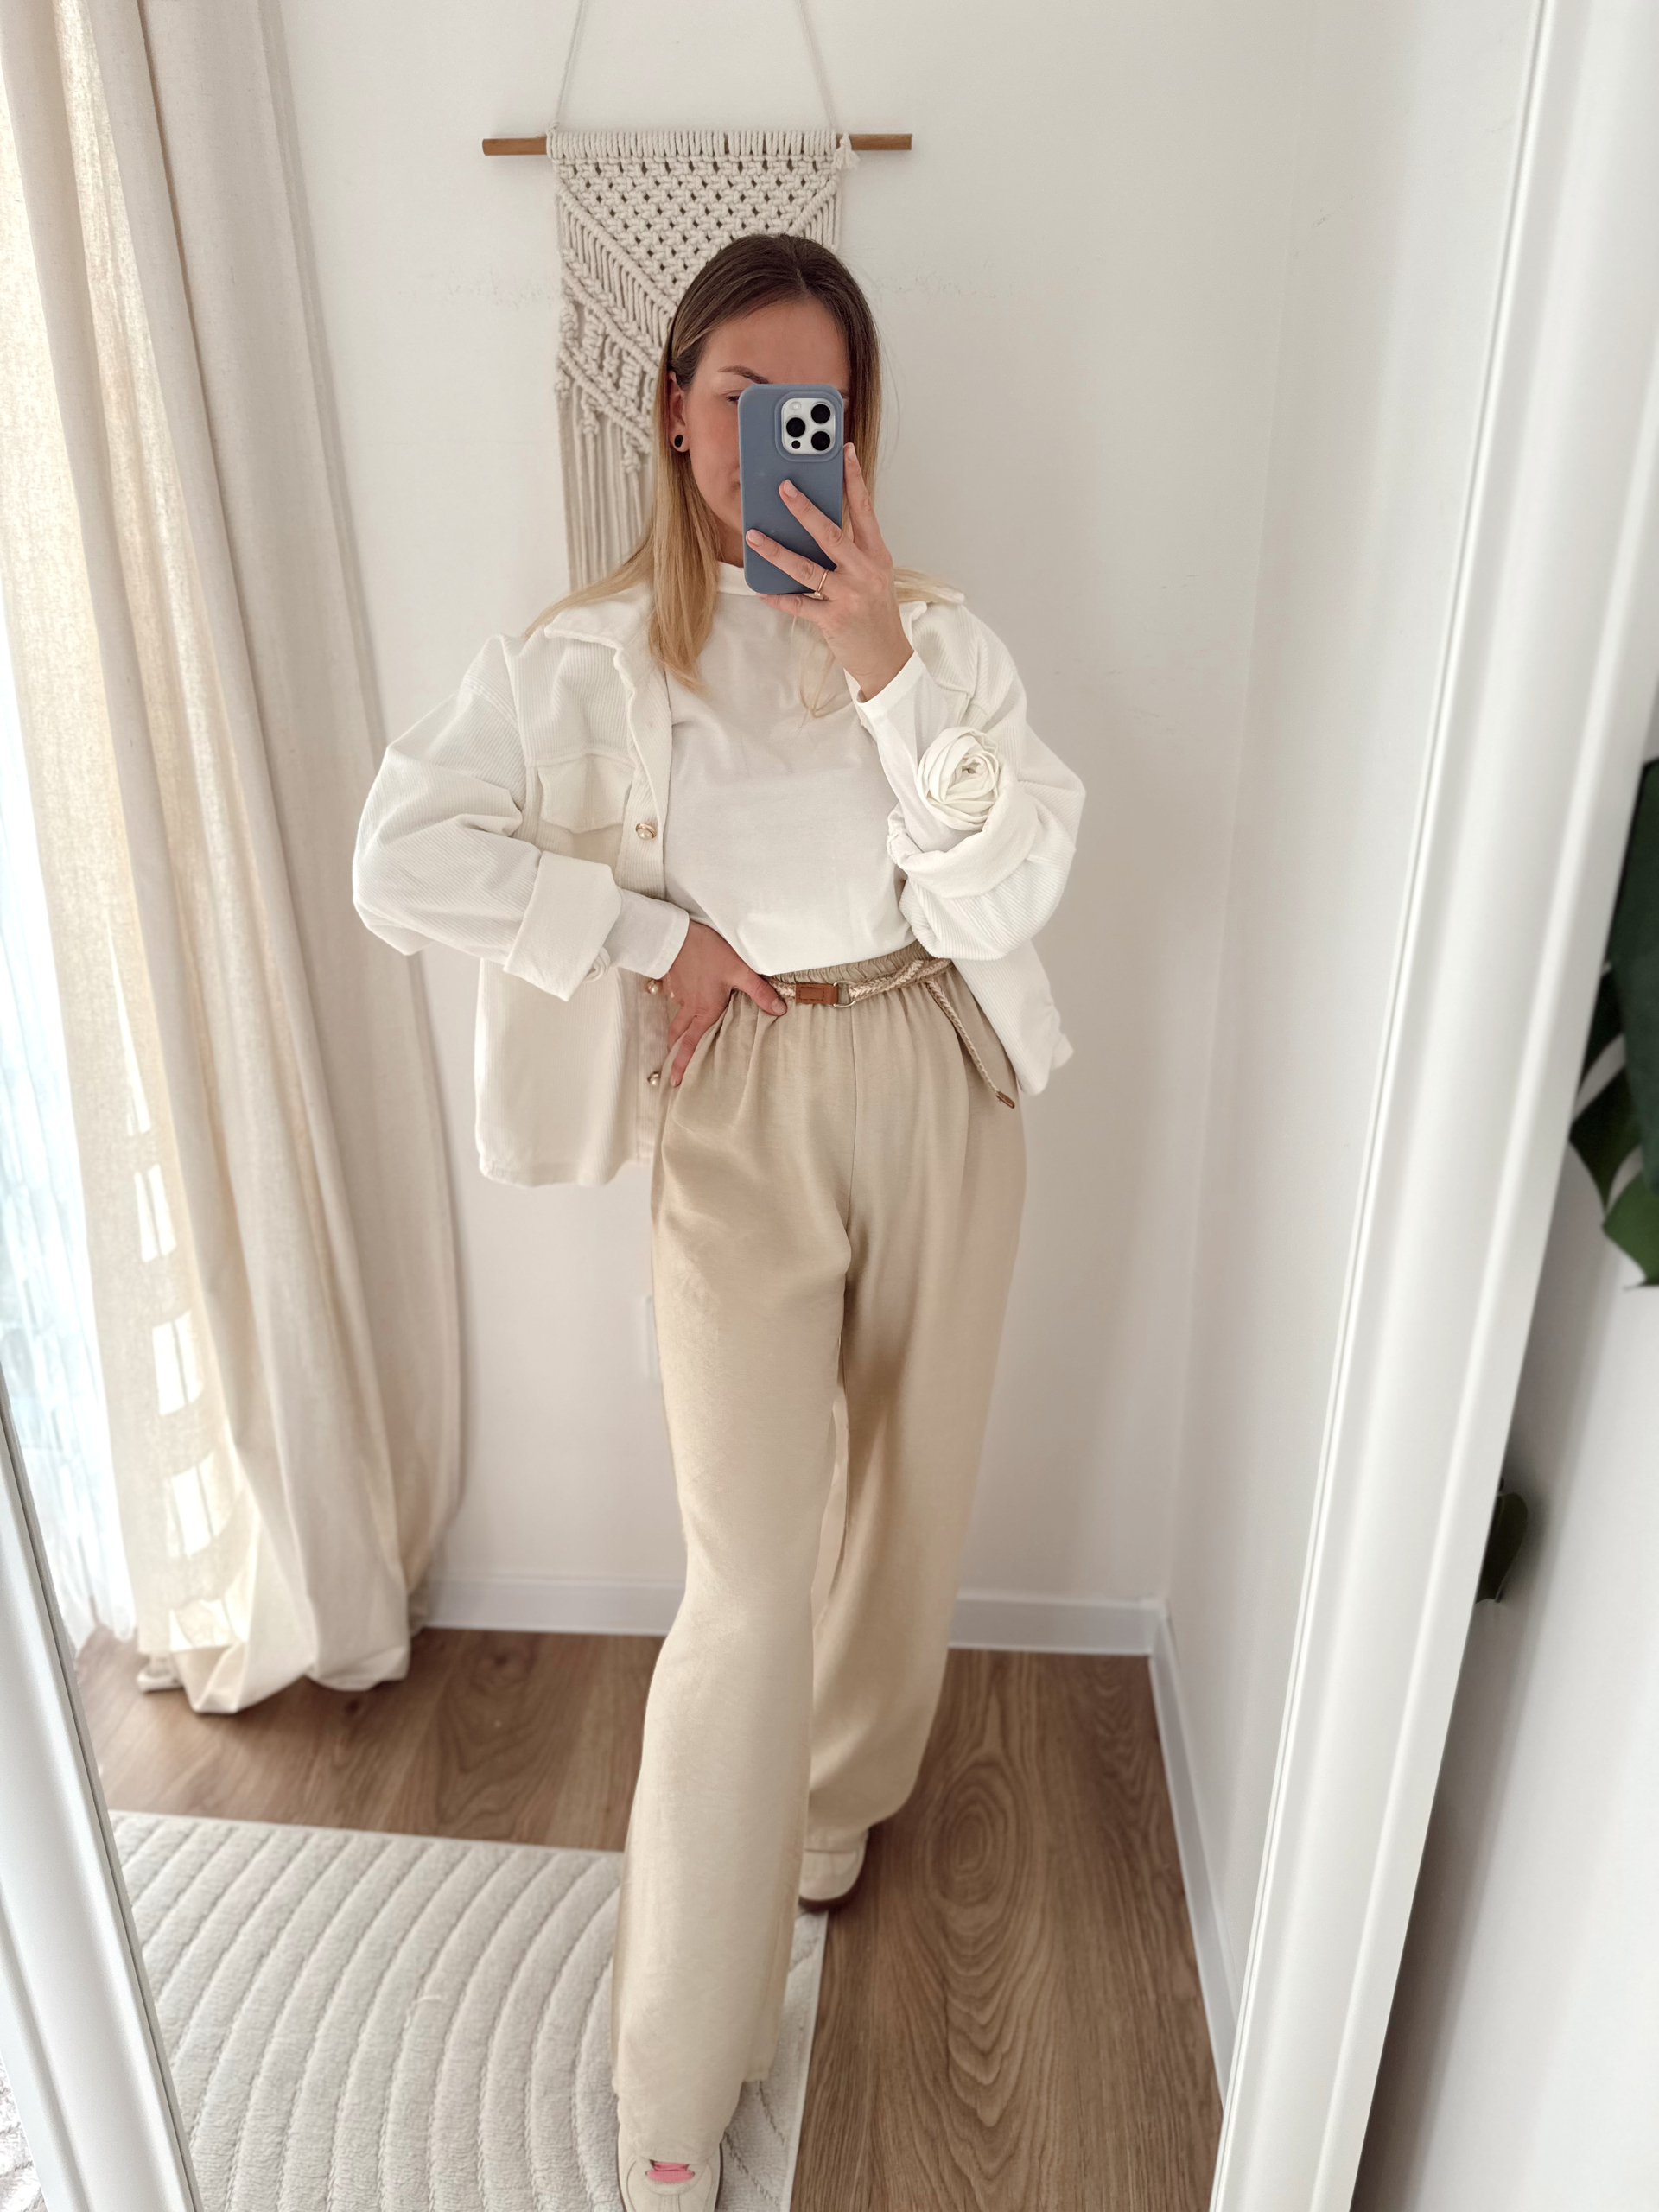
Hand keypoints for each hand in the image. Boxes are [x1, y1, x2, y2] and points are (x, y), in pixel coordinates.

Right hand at [657, 920, 787, 1085]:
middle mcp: (689, 1006)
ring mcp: (679, 994)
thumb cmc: (707, 952)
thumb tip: (780, 1010)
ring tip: (681, 1038)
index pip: (690, 1044)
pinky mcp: (674, 981)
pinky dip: (681, 1006)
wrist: (678, 933)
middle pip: (678, 1035)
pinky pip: (677, 1000)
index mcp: (704, 1010)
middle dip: (675, 1054)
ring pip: (678, 1017)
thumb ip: (759, 992)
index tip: (675, 1081)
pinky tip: (689, 999)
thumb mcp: (739, 971)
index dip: (682, 1065)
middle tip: (673, 1068)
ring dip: (678, 1030)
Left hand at [745, 443, 913, 698]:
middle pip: (831, 534)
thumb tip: (816, 526)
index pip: (866, 510)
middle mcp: (865, 572)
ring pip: (807, 569)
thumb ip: (852, 551)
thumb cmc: (875, 613)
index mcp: (877, 556)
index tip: (844, 452)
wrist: (887, 659)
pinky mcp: (834, 620)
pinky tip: (762, 589)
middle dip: (805, 509)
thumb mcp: (874, 576)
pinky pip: (799, 604)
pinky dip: (779, 597)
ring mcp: (849, 596)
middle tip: (783, 487)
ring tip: (754, 536)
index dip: (855, 480)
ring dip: (777, 551)